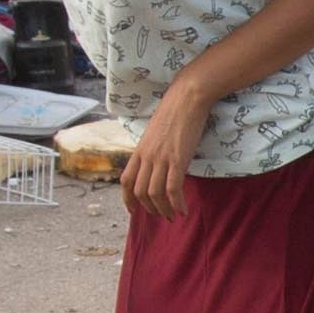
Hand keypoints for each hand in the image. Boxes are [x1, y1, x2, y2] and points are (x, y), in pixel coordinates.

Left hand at [121, 94, 203, 219]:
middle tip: (161, 215)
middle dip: (149, 208)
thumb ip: (153, 149)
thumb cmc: (175, 111)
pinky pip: (173, 189)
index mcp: (139, 150)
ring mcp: (161, 158)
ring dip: (163, 209)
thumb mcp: (156, 132)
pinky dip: (177, 203)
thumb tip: (158, 164)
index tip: (134, 211)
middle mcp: (146, 156)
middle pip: (139, 191)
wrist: (187, 97)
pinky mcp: (177, 159)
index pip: (126, 180)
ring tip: (173, 216)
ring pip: (154, 194)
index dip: (127, 199)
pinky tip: (184, 209)